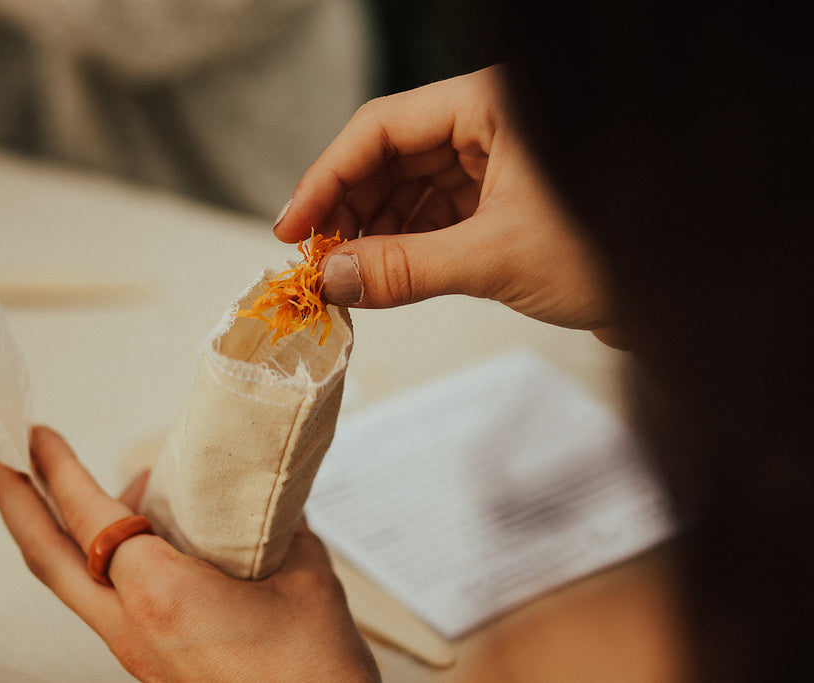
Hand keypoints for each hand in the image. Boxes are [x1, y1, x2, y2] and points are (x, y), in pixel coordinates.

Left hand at [0, 426, 378, 681]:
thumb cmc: (314, 674)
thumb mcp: (305, 579)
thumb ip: (273, 526)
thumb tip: (262, 495)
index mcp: (162, 596)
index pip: (89, 518)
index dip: (57, 469)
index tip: (34, 433)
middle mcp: (133, 628)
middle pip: (48, 560)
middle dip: (10, 503)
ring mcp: (137, 652)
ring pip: (74, 584)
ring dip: (58, 532)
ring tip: (77, 486)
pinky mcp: (152, 665)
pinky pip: (108, 600)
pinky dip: (102, 560)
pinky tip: (133, 539)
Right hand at [275, 66, 620, 342]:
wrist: (685, 294)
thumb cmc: (614, 254)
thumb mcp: (495, 259)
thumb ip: (404, 268)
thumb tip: (332, 280)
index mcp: (493, 105)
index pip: (385, 126)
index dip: (328, 176)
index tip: (293, 226)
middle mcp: (492, 126)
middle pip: (392, 157)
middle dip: (349, 210)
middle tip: (314, 260)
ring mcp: (497, 165)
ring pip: (411, 190)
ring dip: (373, 233)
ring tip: (342, 277)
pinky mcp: (503, 205)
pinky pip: (435, 218)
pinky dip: (404, 248)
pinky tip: (379, 276)